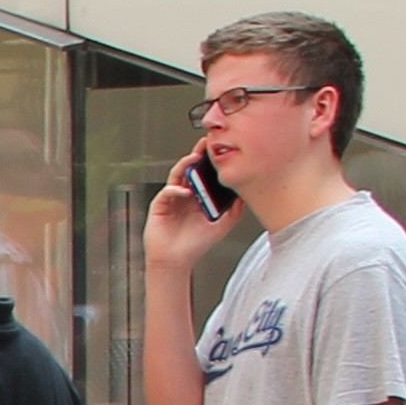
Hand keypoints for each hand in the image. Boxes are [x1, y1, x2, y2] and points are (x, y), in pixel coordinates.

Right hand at [145, 146, 225, 273]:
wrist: (176, 261)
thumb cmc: (195, 245)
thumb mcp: (222, 225)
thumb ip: (235, 210)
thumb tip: (244, 193)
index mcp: (200, 195)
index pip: (205, 172)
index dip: (211, 160)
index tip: (220, 148)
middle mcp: (186, 193)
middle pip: (191, 168)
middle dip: (198, 154)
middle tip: (206, 143)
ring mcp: (172, 198)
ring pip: (178, 175)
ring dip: (185, 165)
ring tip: (194, 159)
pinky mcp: (160, 205)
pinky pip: (167, 191)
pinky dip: (175, 189)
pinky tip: (184, 191)